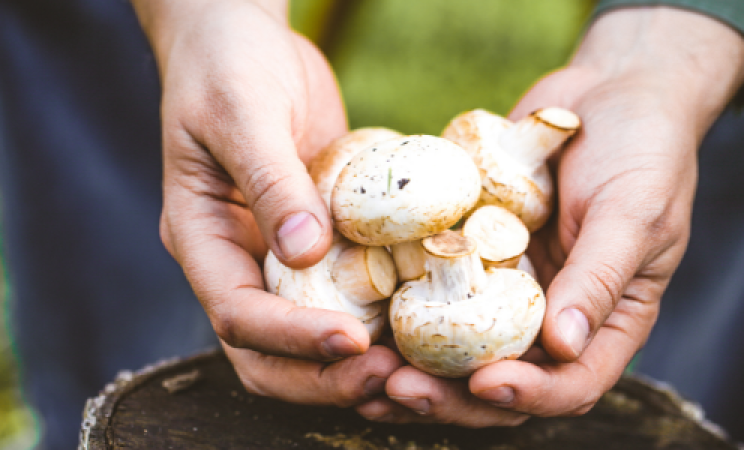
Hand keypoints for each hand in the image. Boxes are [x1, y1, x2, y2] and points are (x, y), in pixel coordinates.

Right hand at [131, 0, 404, 405]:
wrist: (245, 43)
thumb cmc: (228, 68)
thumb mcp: (242, 113)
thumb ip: (269, 180)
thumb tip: (305, 251)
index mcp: (201, 239)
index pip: (235, 314)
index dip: (290, 338)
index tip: (352, 340)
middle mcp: (238, 260)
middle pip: (268, 353)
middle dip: (323, 376)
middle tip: (390, 378)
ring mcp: (279, 256)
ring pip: (309, 334)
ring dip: (356, 362)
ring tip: (414, 368)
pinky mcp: (320, 240)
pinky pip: (346, 292)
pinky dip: (379, 317)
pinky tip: (423, 318)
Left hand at [357, 6, 743, 424]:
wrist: (606, 94)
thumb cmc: (641, 151)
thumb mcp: (633, 213)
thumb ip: (599, 277)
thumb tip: (562, 346)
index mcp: (604, 321)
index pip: (572, 383)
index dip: (529, 396)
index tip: (485, 383)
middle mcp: (552, 314)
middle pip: (502, 378)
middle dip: (452, 394)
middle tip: (400, 388)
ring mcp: (510, 286)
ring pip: (460, 346)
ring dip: (415, 364)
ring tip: (366, 369)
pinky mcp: (475, 254)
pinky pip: (438, 289)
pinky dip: (404, 308)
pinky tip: (362, 314)